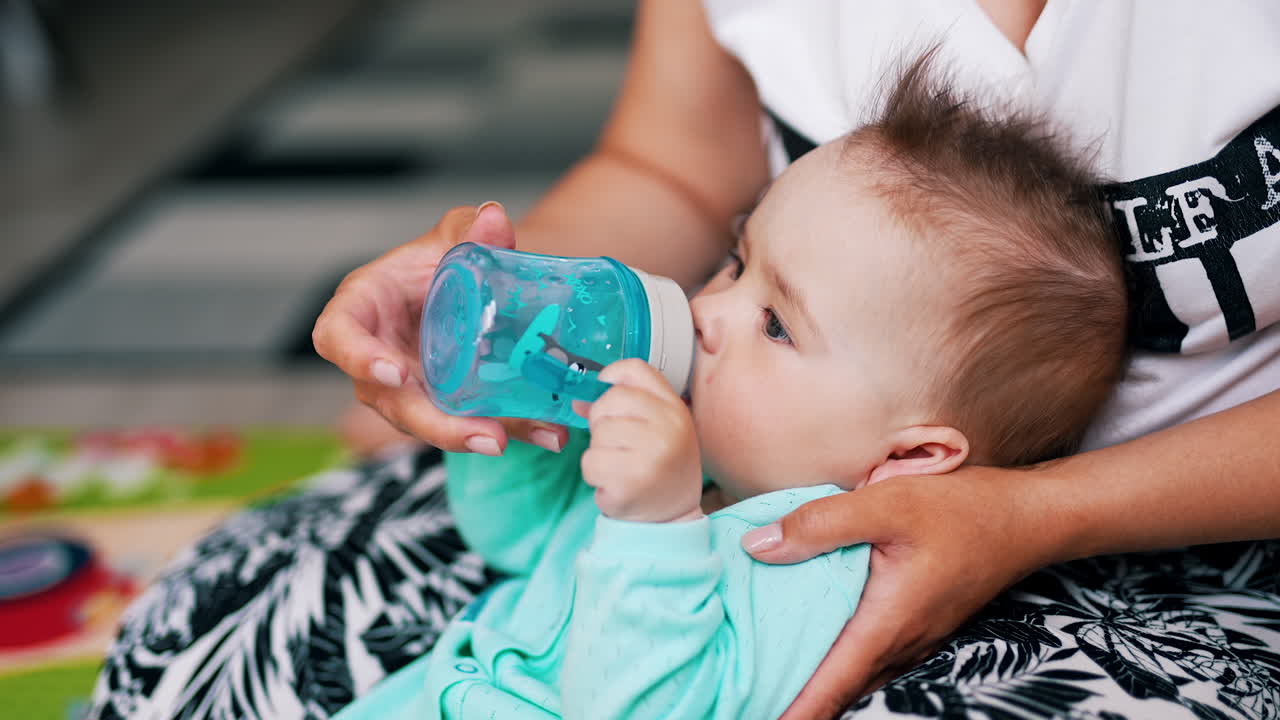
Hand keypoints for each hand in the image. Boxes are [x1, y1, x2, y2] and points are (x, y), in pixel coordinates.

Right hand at [312, 202, 568, 455]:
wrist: (462, 286)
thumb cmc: (433, 262)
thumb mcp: (450, 237)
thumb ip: (467, 229)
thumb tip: (493, 219)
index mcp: (361, 312)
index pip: (338, 338)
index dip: (359, 358)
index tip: (394, 372)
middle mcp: (376, 361)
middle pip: (392, 402)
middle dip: (437, 424)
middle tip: (483, 434)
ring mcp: (409, 390)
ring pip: (433, 423)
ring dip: (477, 435)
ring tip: (524, 437)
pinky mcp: (444, 406)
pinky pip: (472, 422)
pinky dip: (513, 429)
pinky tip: (549, 433)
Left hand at [574, 359, 703, 522]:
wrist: (672, 517)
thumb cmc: (660, 467)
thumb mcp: (657, 427)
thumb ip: (624, 404)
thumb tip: (577, 399)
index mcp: (675, 408)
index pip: (636, 369)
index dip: (611, 378)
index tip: (604, 394)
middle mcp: (668, 427)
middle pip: (609, 401)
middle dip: (601, 423)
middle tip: (617, 445)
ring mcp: (650, 455)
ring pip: (596, 435)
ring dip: (598, 453)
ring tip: (620, 467)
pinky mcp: (630, 482)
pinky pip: (590, 463)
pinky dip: (595, 476)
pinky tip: (615, 484)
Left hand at [742, 465, 1061, 718]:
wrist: (1027, 517)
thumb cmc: (961, 510)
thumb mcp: (885, 503)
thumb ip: (820, 524)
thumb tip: (757, 546)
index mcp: (887, 624)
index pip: (831, 686)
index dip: (796, 711)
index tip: (759, 717)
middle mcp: (902, 643)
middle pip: (841, 690)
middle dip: (799, 703)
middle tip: (750, 699)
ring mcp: (915, 638)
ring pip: (858, 675)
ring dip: (821, 686)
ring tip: (775, 684)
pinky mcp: (921, 623)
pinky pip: (873, 657)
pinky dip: (841, 664)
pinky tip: (819, 645)